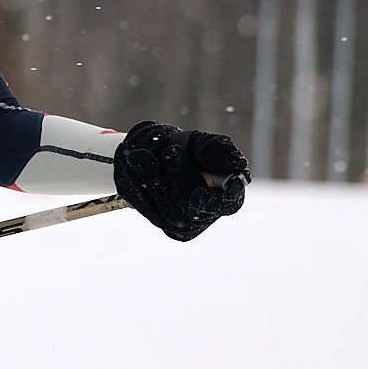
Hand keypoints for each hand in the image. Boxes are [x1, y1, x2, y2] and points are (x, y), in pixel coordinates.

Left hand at [113, 123, 248, 241]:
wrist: (160, 153)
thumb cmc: (191, 150)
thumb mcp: (207, 145)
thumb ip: (222, 151)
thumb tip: (238, 165)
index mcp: (227, 196)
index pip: (226, 204)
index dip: (213, 203)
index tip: (196, 197)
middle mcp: (206, 214)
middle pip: (188, 206)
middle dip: (177, 176)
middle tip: (170, 152)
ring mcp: (182, 223)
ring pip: (165, 209)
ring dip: (152, 178)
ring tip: (141, 155)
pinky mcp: (162, 222)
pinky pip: (147, 211)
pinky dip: (136, 194)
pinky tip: (129, 179)